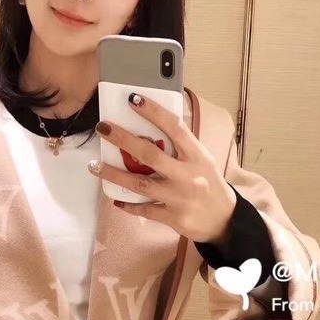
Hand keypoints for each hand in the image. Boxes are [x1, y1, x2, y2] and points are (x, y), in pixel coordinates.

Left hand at [88, 92, 235, 245]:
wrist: (225, 220)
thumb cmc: (210, 184)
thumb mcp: (203, 160)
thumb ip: (182, 146)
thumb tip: (151, 125)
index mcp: (198, 156)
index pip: (175, 127)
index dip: (154, 112)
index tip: (133, 99)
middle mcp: (188, 175)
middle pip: (150, 154)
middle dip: (123, 139)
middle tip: (102, 128)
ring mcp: (179, 198)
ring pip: (140, 184)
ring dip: (114, 174)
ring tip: (94, 165)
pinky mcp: (173, 218)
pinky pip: (145, 209)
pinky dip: (128, 205)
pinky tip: (115, 198)